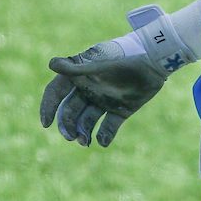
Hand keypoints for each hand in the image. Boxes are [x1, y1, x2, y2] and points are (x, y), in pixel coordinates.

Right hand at [40, 40, 167, 147]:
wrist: (154, 60)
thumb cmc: (123, 58)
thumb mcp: (99, 64)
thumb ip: (76, 68)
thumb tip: (51, 64)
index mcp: (79, 76)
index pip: (56, 92)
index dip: (48, 107)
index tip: (46, 124)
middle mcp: (88, 89)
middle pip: (70, 111)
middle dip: (67, 125)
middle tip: (71, 137)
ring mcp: (104, 100)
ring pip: (86, 121)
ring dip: (83, 132)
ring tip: (86, 142)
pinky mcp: (121, 110)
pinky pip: (108, 126)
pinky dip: (104, 135)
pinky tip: (103, 141)